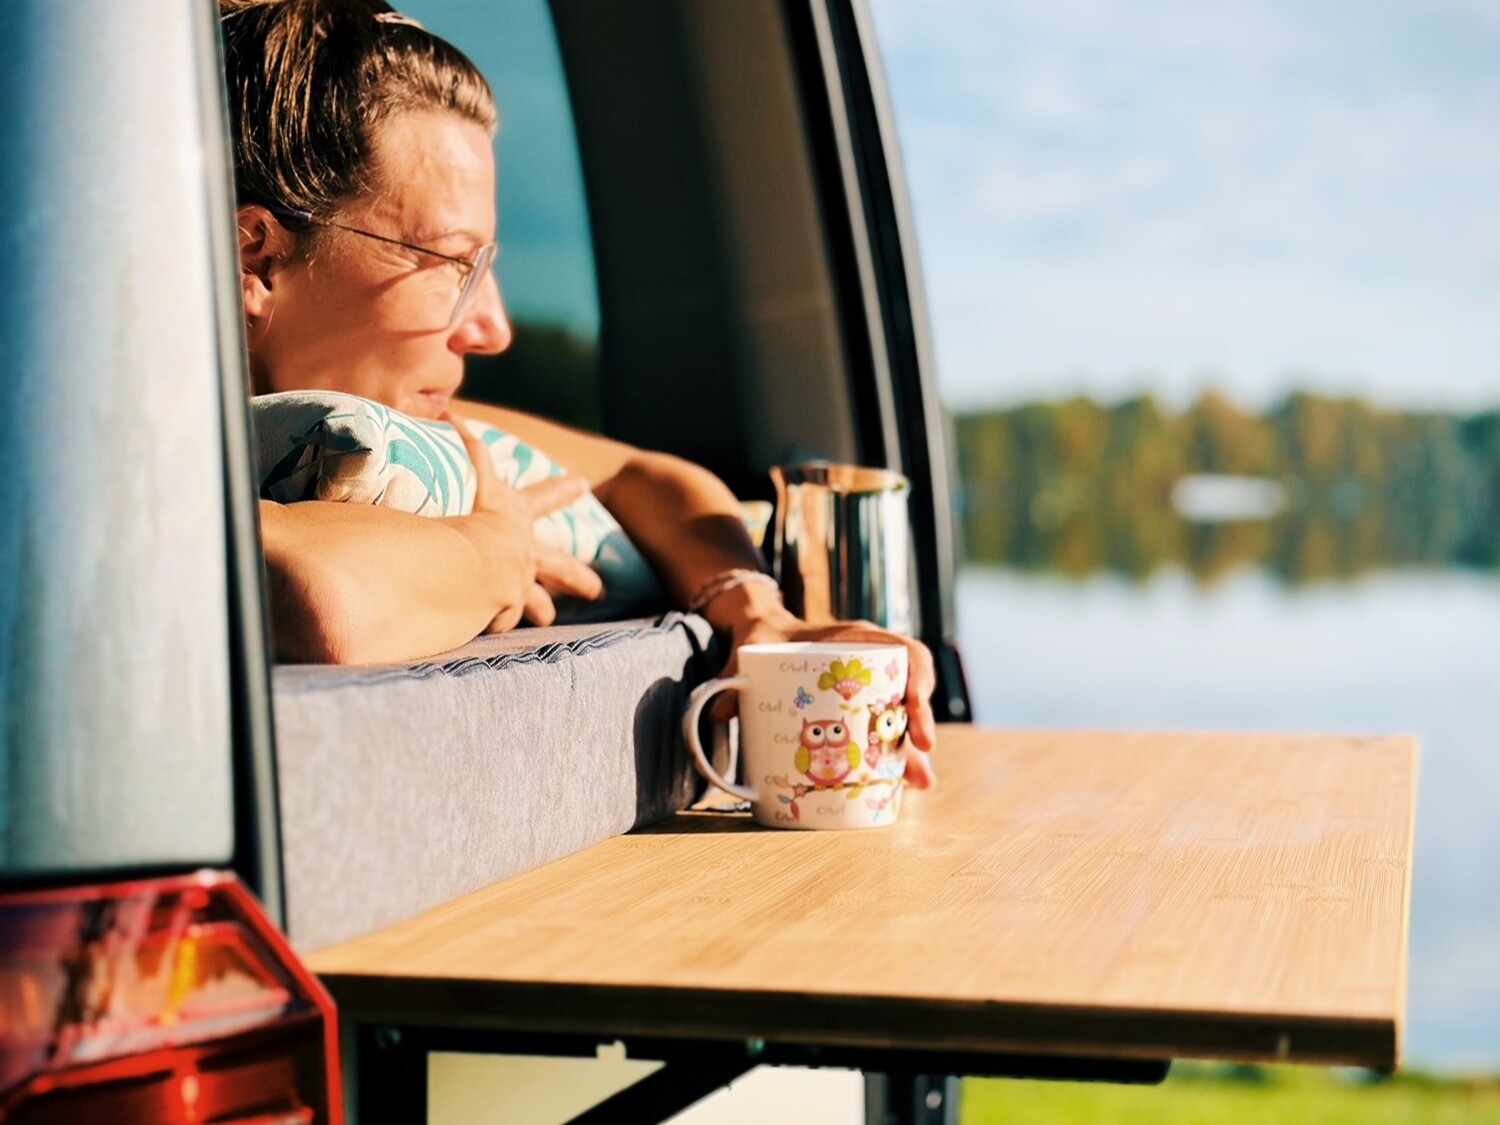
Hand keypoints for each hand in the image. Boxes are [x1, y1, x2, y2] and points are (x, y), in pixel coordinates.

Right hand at [444, 412, 603, 628]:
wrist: (470, 555)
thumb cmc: (466, 511)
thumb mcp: (468, 472)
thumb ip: (461, 445)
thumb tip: (450, 412)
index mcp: (516, 515)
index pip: (541, 494)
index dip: (560, 488)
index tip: (584, 483)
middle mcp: (524, 551)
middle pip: (557, 563)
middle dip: (575, 574)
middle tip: (598, 588)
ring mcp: (518, 582)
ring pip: (535, 599)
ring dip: (541, 609)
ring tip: (549, 619)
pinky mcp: (503, 606)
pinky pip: (500, 618)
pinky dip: (495, 622)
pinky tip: (491, 630)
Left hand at [718, 603, 938, 789]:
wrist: (762, 634)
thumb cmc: (765, 636)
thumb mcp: (753, 646)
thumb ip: (733, 672)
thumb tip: (714, 713)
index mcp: (859, 639)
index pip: (907, 653)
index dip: (918, 680)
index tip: (913, 709)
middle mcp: (874, 666)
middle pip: (912, 694)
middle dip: (920, 728)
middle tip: (920, 761)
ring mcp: (870, 691)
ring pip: (903, 721)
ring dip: (913, 753)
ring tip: (919, 784)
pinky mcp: (858, 714)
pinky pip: (885, 735)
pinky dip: (893, 759)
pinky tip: (899, 787)